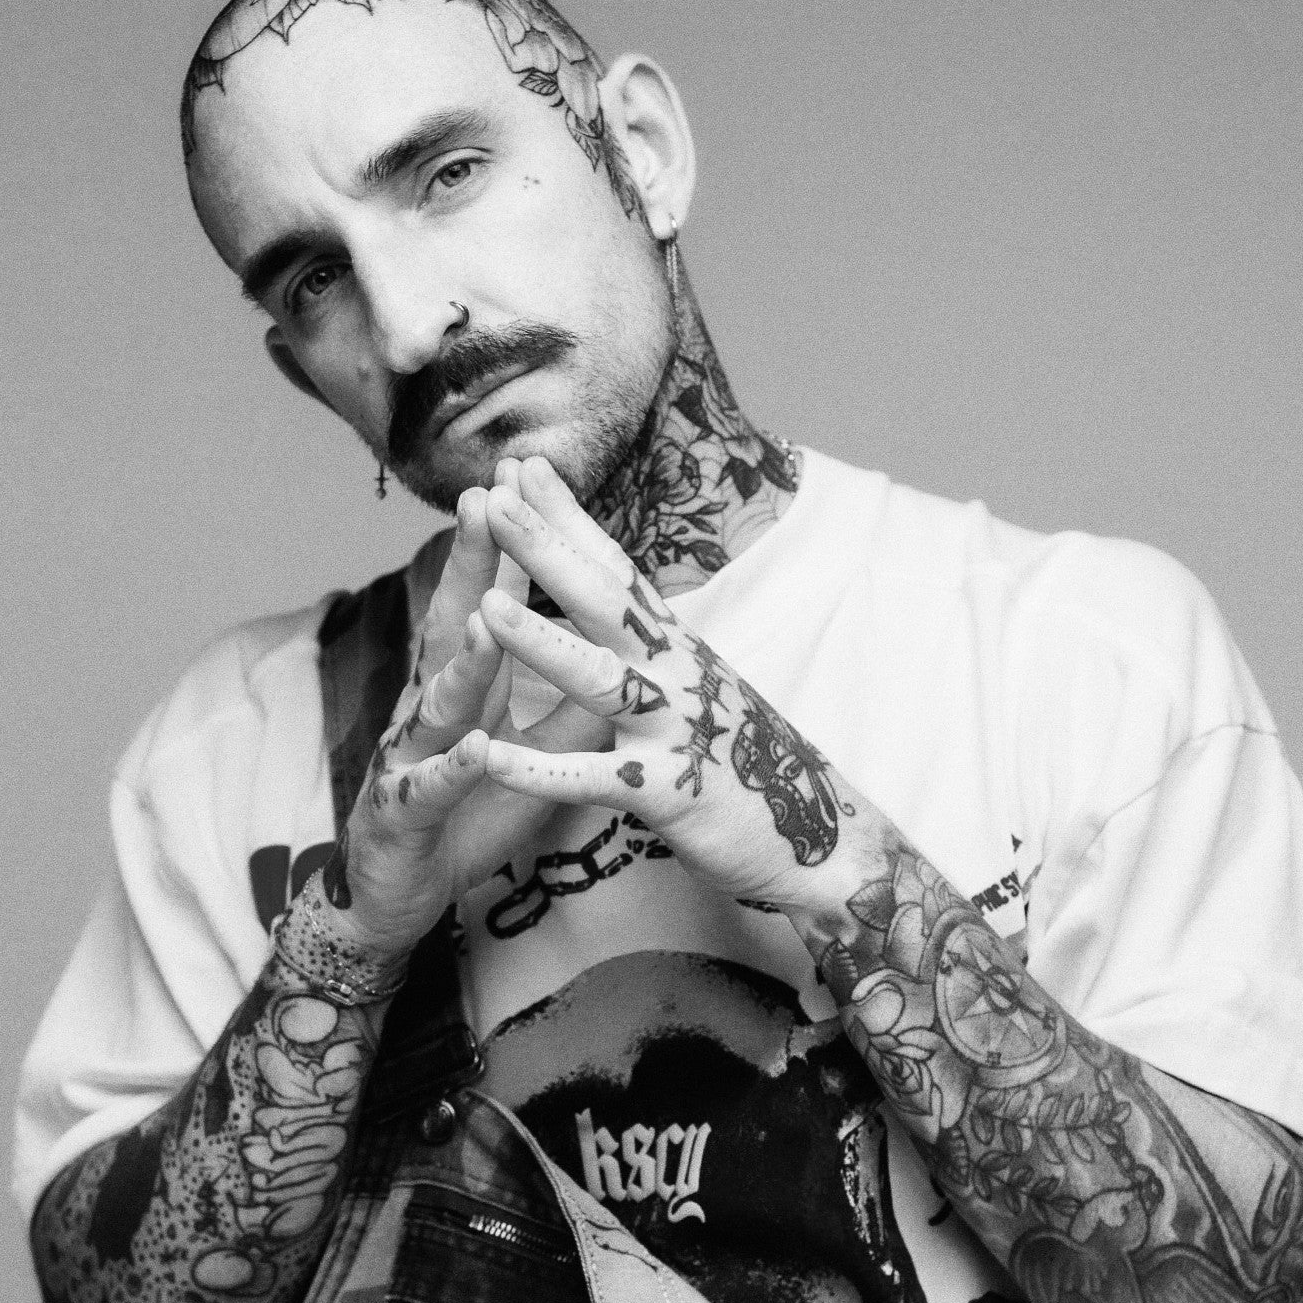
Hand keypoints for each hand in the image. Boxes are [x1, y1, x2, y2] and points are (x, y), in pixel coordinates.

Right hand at [314, 472, 609, 958]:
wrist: (397, 898)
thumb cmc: (464, 819)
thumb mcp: (526, 756)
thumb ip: (565, 708)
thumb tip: (621, 657)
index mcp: (463, 690)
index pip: (485, 602)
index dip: (507, 545)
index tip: (525, 477)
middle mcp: (430, 710)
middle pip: (450, 625)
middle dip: (469, 565)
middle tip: (483, 499)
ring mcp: (409, 759)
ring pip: (440, 703)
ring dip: (467, 659)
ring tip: (490, 614)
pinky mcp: (402, 816)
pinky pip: (431, 788)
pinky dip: (455, 768)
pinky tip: (478, 748)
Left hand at [476, 457, 866, 916]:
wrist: (818, 838)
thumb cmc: (746, 765)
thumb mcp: (698, 689)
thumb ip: (654, 648)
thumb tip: (618, 603)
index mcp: (675, 649)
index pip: (615, 567)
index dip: (569, 517)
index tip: (523, 464)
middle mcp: (676, 675)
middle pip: (605, 600)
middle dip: (547, 548)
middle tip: (493, 495)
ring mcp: (673, 732)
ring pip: (599, 681)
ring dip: (541, 642)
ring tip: (484, 606)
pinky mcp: (667, 794)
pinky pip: (594, 781)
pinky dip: (540, 771)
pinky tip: (490, 756)